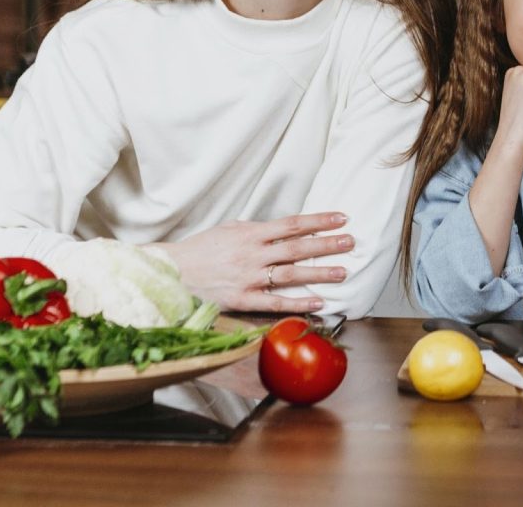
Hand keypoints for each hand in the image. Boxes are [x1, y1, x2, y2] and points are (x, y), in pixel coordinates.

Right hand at [153, 212, 352, 312]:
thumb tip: (278, 228)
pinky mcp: (242, 300)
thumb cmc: (200, 250)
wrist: (172, 273)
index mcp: (250, 233)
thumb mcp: (228, 230)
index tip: (341, 218)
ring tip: (343, 272)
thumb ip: (254, 229)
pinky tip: (318, 303)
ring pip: (290, 274)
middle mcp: (252, 254)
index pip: (292, 224)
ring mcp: (248, 278)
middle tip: (351, 242)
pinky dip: (297, 303)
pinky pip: (275, 303)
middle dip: (326, 244)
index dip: (318, 221)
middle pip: (297, 247)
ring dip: (319, 273)